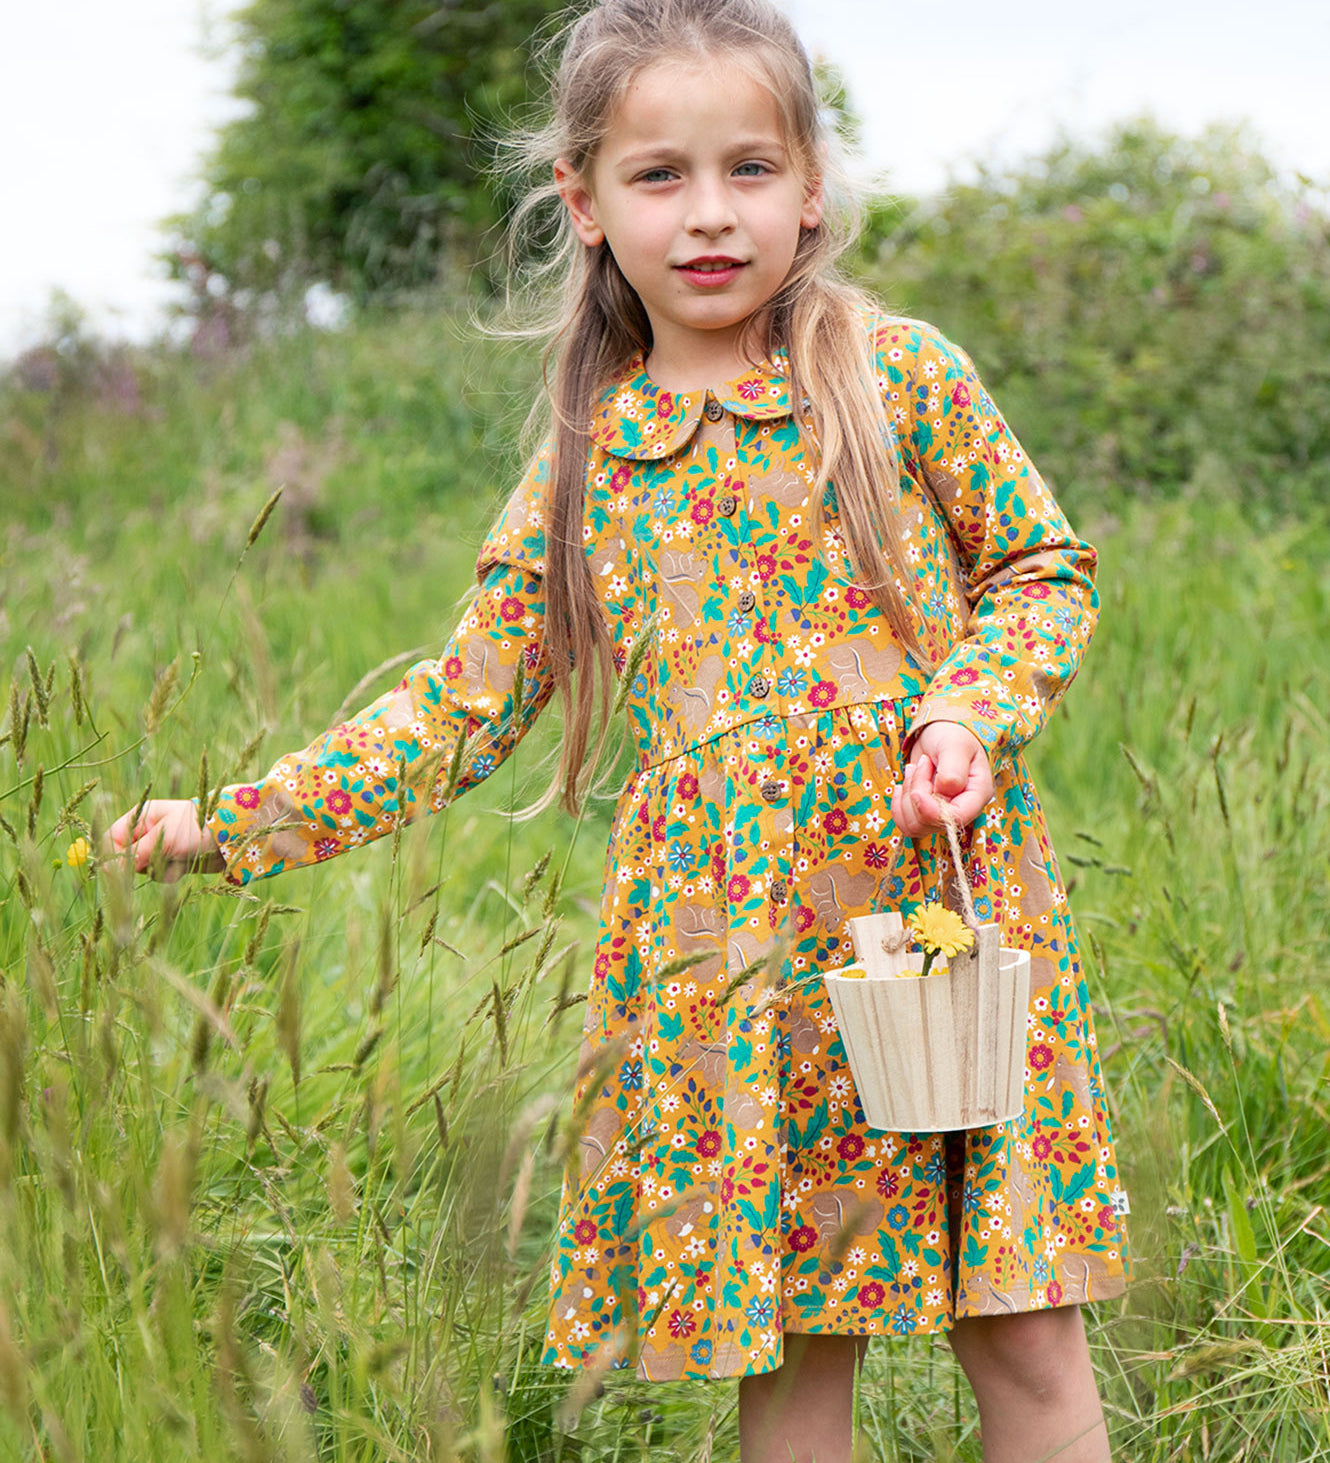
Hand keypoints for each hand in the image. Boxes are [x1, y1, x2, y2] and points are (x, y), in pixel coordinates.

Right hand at [106, 799, 224, 881]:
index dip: (111, 857)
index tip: (120, 872)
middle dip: (141, 865)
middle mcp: (145, 832)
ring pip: (143, 869)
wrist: (230, 836)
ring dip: (159, 869)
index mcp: (139, 817)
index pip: (111, 840)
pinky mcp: (170, 859)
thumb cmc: (196, 828)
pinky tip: (185, 864)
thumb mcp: (164, 839)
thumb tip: (109, 869)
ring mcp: (158, 846)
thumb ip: (136, 854)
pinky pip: (159, 873)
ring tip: (178, 858)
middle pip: (124, 858)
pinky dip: (171, 872)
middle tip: (159, 861)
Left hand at [891, 722, 993, 836]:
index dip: (931, 811)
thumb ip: (952, 772)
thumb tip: (943, 794)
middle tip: (921, 764)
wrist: (940, 732)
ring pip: (914, 825)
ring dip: (906, 796)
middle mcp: (961, 809)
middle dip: (916, 792)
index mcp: (977, 795)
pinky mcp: (924, 813)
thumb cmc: (952, 735)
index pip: (956, 819)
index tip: (917, 791)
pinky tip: (903, 784)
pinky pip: (905, 823)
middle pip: (930, 822)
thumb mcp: (955, 746)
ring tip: (914, 770)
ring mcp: (942, 813)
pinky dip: (898, 804)